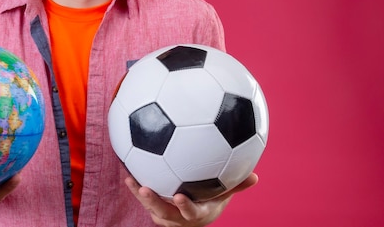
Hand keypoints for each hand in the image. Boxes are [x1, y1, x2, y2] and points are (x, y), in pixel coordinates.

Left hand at [125, 173, 257, 226]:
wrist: (196, 214)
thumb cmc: (212, 199)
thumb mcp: (224, 195)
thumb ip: (236, 186)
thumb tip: (255, 176)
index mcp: (197, 214)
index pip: (191, 213)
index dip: (186, 207)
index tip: (180, 196)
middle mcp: (179, 217)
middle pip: (164, 213)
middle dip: (153, 202)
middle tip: (146, 189)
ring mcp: (165, 215)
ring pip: (150, 206)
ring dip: (139, 194)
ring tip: (130, 179)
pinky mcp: (155, 208)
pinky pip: (144, 198)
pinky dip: (136, 185)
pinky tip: (128, 166)